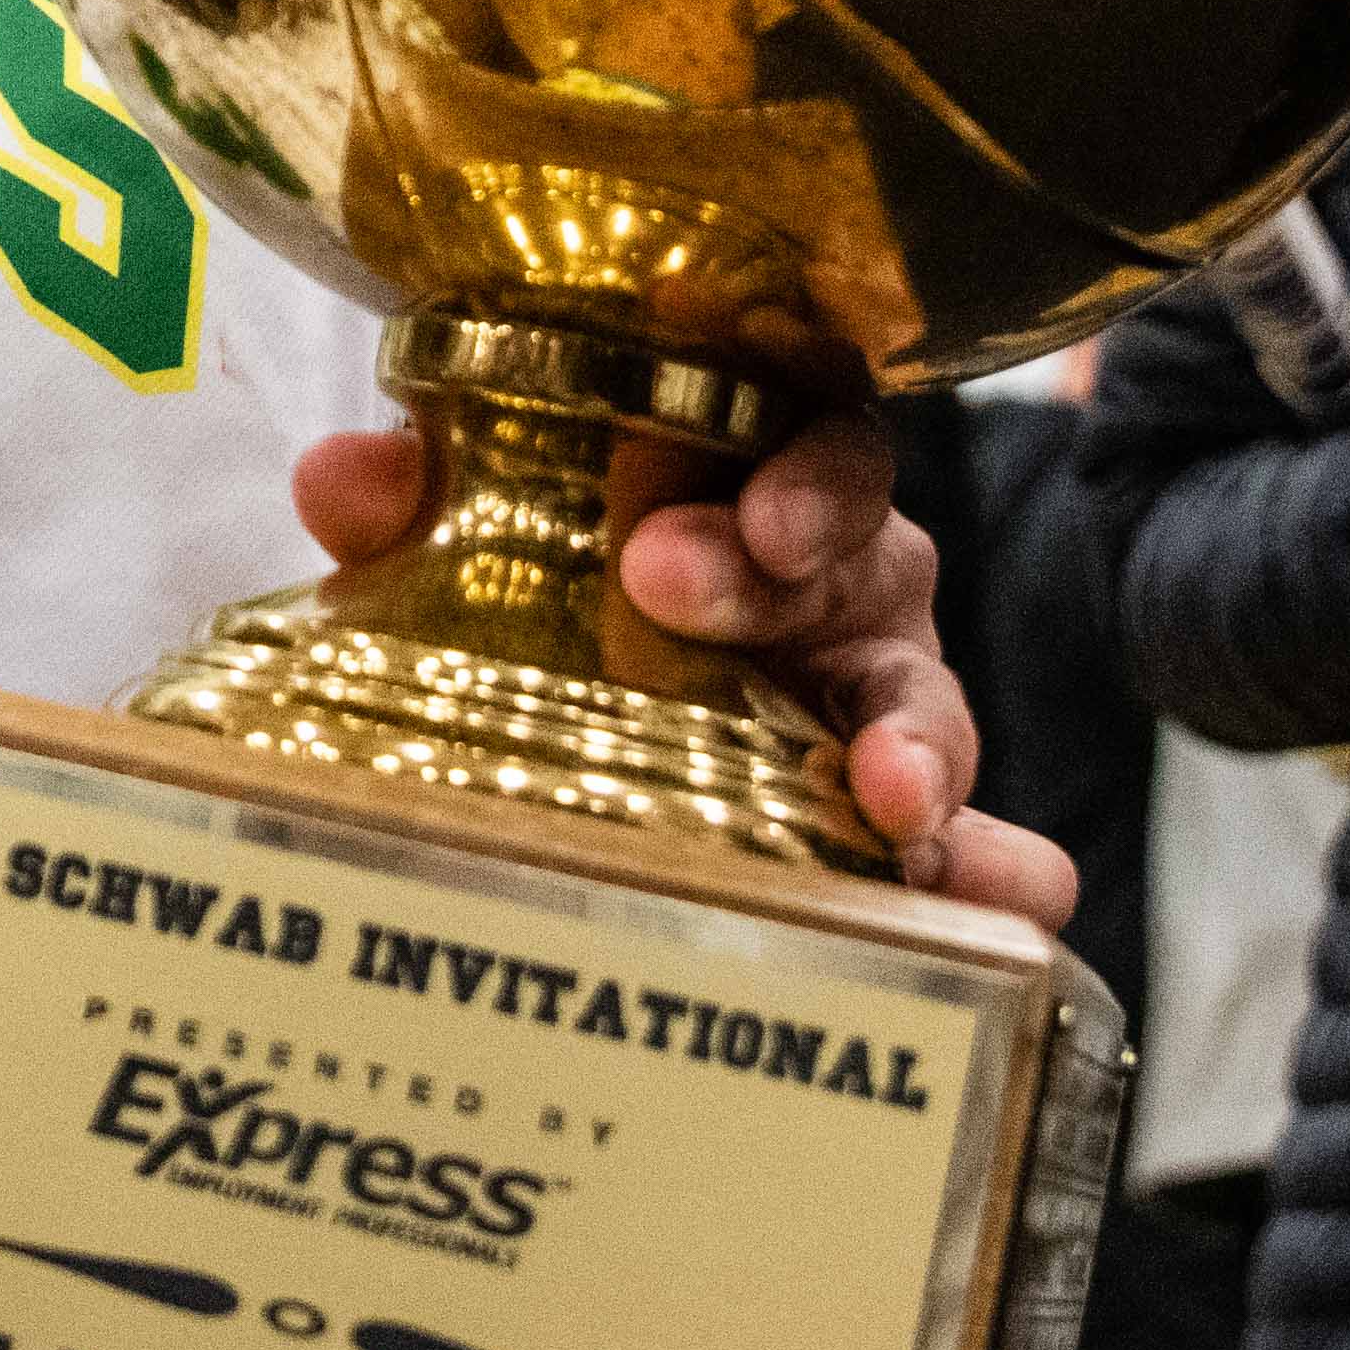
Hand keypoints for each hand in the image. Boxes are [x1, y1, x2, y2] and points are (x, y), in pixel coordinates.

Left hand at [289, 404, 1073, 924]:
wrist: (551, 734)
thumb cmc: (545, 600)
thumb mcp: (465, 551)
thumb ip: (410, 505)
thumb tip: (342, 478)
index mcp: (752, 484)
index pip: (815, 442)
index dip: (800, 476)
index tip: (750, 524)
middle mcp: (834, 584)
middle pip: (863, 560)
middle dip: (791, 584)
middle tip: (693, 603)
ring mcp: (870, 705)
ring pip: (924, 708)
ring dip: (918, 748)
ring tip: (898, 805)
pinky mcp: (893, 827)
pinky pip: (972, 852)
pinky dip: (992, 877)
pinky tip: (1008, 907)